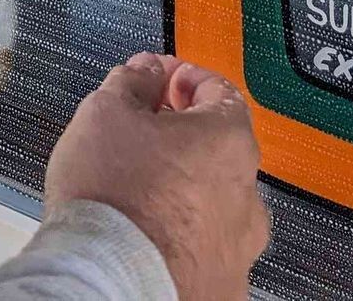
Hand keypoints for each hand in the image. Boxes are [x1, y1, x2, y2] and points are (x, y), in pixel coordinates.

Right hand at [44, 52, 268, 300]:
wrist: (109, 280)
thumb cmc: (112, 201)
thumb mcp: (105, 111)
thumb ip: (133, 81)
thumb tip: (146, 73)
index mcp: (228, 141)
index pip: (217, 89)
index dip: (181, 77)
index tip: (158, 79)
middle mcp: (247, 195)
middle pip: (219, 149)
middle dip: (182, 137)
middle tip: (142, 135)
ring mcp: (239, 248)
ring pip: (215, 204)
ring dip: (186, 191)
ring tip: (140, 192)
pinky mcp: (224, 288)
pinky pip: (207, 250)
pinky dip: (185, 239)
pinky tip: (150, 235)